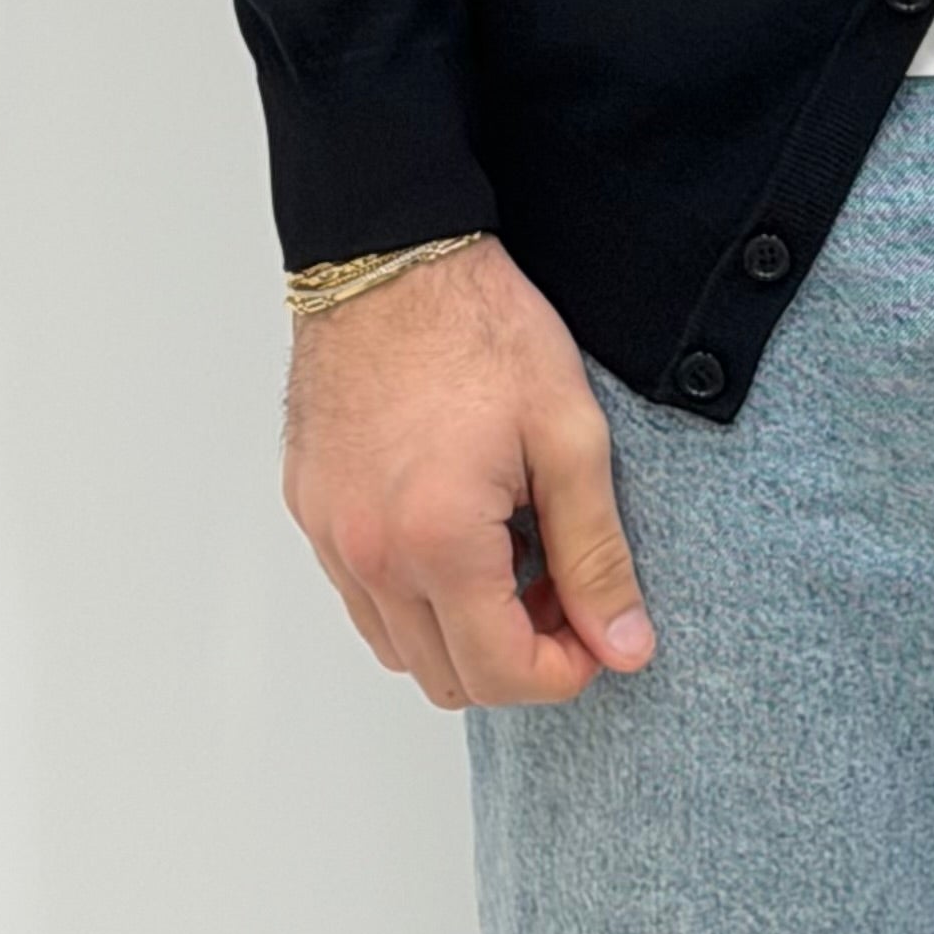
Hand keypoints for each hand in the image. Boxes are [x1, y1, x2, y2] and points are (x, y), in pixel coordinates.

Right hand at [281, 233, 656, 708]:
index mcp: (437, 540)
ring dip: (460, 630)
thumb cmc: (481, 326)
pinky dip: (411, 593)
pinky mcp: (310, 511)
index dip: (563, 673)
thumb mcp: (568, 432)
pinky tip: (454, 527)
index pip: (499, 675)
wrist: (391, 254)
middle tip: (559, 584)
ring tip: (511, 551)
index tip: (597, 633)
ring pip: (398, 648)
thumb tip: (624, 648)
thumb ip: (596, 552)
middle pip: (445, 678)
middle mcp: (370, 556)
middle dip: (515, 654)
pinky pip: (361, 596)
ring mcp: (329, 536)